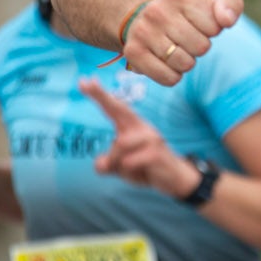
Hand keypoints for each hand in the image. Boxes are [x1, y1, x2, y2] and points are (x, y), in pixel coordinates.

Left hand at [79, 77, 199, 199]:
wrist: (176, 178)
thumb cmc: (147, 168)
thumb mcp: (123, 168)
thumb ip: (108, 165)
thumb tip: (100, 164)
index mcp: (132, 127)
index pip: (114, 109)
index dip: (99, 95)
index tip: (84, 81)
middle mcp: (141, 127)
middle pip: (119, 108)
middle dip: (102, 95)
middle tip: (85, 81)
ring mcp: (150, 137)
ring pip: (119, 144)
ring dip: (117, 163)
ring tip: (130, 171)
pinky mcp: (156, 151)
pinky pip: (128, 161)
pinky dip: (127, 171)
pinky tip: (141, 173)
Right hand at [118, 0, 244, 86]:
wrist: (141, 17)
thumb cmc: (186, 12)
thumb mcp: (209, 2)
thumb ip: (230, 6)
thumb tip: (227, 20)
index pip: (215, 27)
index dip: (212, 29)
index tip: (198, 22)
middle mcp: (156, 10)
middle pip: (202, 48)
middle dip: (200, 46)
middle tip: (186, 38)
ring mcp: (142, 31)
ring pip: (186, 65)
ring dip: (187, 62)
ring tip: (176, 48)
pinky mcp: (133, 52)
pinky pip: (169, 78)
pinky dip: (173, 76)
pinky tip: (167, 62)